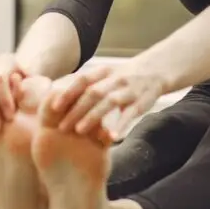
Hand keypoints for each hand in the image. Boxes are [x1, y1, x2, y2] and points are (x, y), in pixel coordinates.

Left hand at [46, 62, 165, 140]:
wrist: (155, 70)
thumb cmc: (123, 77)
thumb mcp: (106, 75)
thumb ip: (88, 84)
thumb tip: (59, 95)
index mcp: (104, 72)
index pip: (83, 80)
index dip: (68, 92)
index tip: (54, 107)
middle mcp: (115, 79)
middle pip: (93, 93)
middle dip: (76, 110)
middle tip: (61, 127)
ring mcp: (129, 90)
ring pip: (109, 102)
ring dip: (93, 116)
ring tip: (79, 131)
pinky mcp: (142, 102)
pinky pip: (131, 114)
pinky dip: (121, 125)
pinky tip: (112, 138)